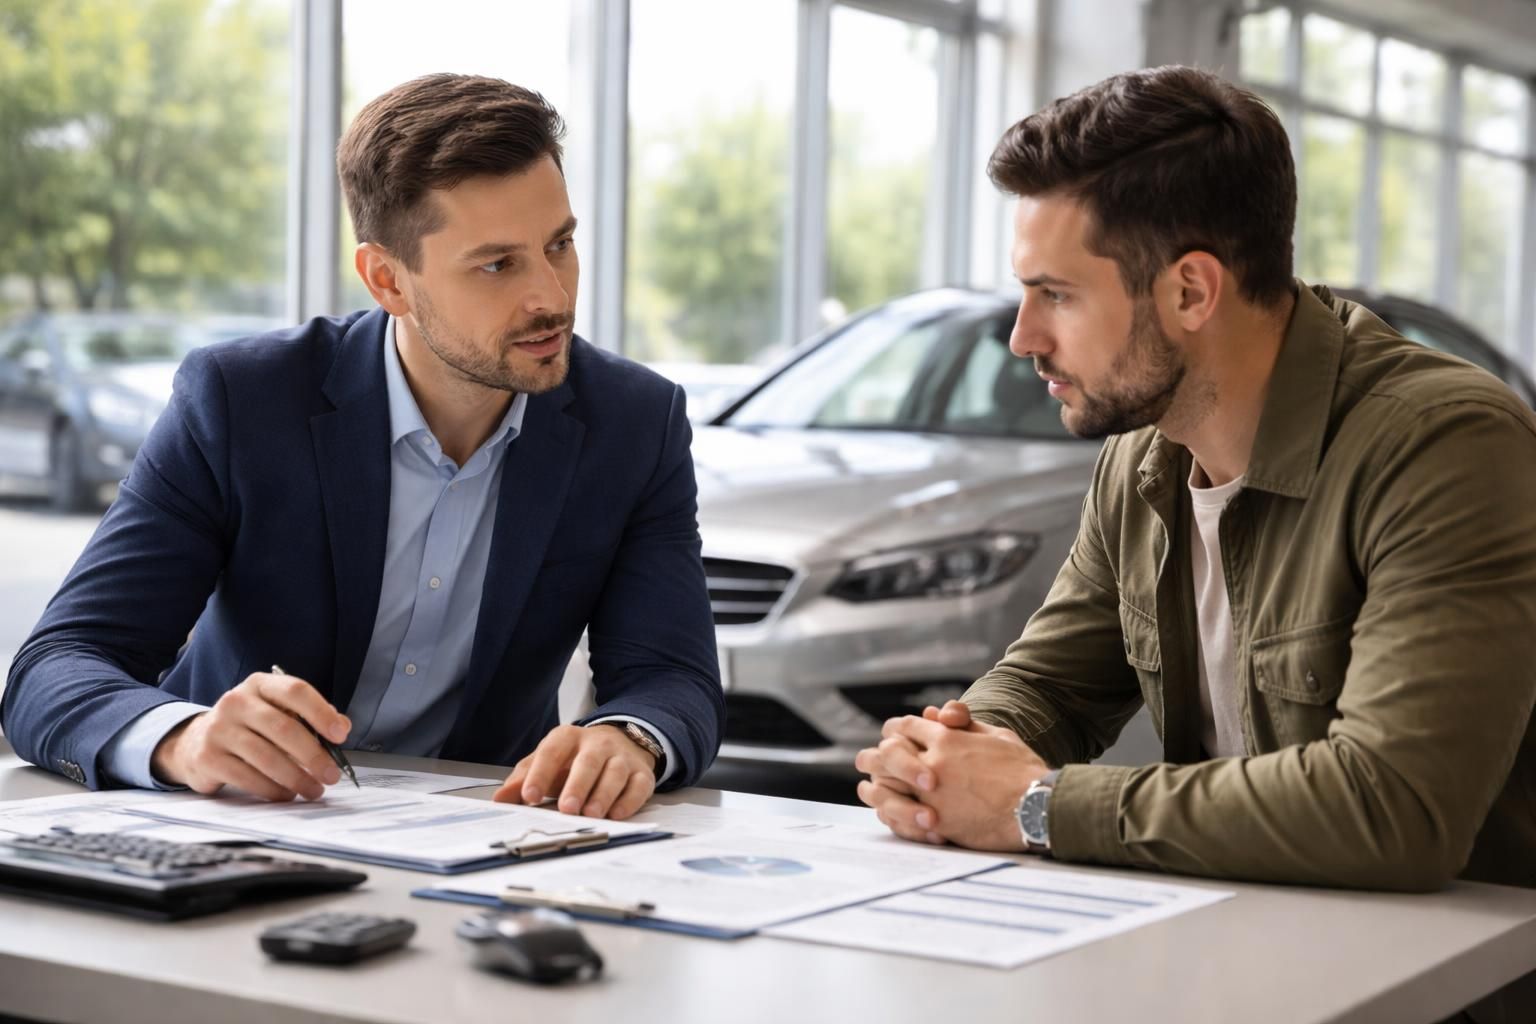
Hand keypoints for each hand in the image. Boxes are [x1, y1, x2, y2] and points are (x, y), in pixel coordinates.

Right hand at [150, 670, 349, 800]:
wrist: (195, 741)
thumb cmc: (249, 726)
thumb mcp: (278, 711)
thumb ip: (310, 717)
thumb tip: (342, 726)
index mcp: (260, 684)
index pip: (295, 691)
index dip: (321, 713)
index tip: (341, 735)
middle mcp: (236, 702)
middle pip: (283, 728)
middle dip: (313, 756)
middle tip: (331, 775)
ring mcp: (219, 729)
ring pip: (266, 757)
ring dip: (296, 778)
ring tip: (313, 790)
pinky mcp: (208, 758)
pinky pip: (247, 777)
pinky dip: (272, 789)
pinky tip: (286, 794)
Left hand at [492, 724, 655, 819]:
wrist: (621, 744)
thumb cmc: (575, 759)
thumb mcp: (547, 763)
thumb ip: (523, 779)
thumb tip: (500, 799)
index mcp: (567, 738)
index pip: (552, 751)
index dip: (540, 773)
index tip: (529, 795)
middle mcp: (597, 744)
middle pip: (588, 762)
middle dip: (577, 785)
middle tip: (567, 808)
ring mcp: (622, 757)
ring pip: (614, 773)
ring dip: (603, 794)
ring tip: (591, 814)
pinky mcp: (642, 773)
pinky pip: (638, 786)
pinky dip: (628, 801)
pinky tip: (617, 814)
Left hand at [856, 702, 1050, 851]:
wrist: (1037, 807)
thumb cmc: (1023, 770)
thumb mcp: (996, 735)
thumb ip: (964, 725)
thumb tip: (938, 714)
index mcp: (946, 738)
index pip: (905, 726)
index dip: (894, 730)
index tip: (890, 736)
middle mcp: (932, 763)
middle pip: (886, 754)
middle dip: (872, 756)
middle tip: (864, 760)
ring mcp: (932, 795)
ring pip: (885, 786)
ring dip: (873, 786)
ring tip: (866, 788)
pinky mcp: (937, 823)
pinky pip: (900, 817)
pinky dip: (888, 813)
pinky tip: (884, 812)